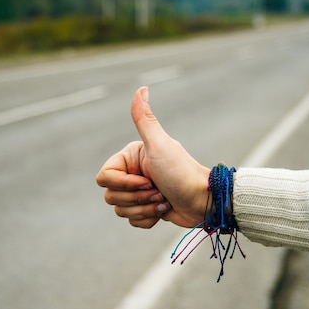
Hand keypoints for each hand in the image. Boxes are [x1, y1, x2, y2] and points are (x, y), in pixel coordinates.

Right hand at [96, 87, 209, 228]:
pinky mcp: (146, 209)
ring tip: (163, 201)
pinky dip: (148, 220)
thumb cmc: (182, 172)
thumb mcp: (160, 146)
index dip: (124, 183)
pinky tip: (164, 210)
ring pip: (120, 210)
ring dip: (145, 209)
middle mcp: (132, 173)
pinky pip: (132, 220)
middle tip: (158, 190)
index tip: (148, 179)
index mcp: (130, 157)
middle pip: (111, 196)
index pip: (104, 178)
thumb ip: (145, 119)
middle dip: (137, 198)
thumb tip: (141, 88)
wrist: (204, 200)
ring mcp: (138, 192)